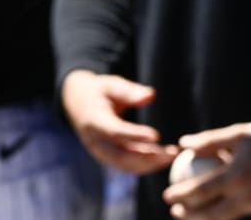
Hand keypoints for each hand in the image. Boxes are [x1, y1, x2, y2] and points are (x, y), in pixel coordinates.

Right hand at [60, 69, 178, 173]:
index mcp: (92, 121)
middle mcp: (95, 141)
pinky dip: (147, 164)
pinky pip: (128, 165)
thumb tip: (150, 95)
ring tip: (173, 155)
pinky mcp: (108, 157)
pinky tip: (164, 156)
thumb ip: (128, 91)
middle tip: (172, 153)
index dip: (134, 135)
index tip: (156, 135)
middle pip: (121, 156)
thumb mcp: (110, 85)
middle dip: (148, 158)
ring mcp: (101, 152)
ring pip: (126, 165)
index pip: (114, 132)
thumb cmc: (98, 92)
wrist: (78, 103)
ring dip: (151, 163)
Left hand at [164, 123, 250, 219]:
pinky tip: (214, 211)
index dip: (181, 195)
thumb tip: (182, 144)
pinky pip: (242, 213)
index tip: (166, 196)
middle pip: (214, 212)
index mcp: (237, 176)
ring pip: (229, 216)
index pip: (201, 190)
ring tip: (190, 215)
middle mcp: (248, 195)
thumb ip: (210, 141)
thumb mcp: (239, 134)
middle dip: (191, 215)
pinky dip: (226, 214)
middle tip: (175, 212)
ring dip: (207, 218)